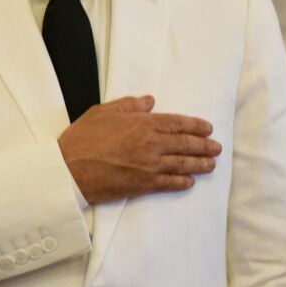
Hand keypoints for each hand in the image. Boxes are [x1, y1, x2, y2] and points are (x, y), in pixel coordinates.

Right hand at [58, 95, 219, 203]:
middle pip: (185, 144)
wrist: (68, 170)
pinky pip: (169, 183)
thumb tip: (150, 101)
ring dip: (200, 164)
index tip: (208, 128)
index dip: (196, 126)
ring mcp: (149, 166)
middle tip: (216, 147)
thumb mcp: (104, 112)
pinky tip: (190, 182)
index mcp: (143, 124)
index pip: (178, 123)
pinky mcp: (143, 185)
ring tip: (211, 164)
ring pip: (182, 164)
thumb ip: (129, 105)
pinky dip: (182, 182)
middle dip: (204, 145)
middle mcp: (151, 144)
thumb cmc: (82, 139)